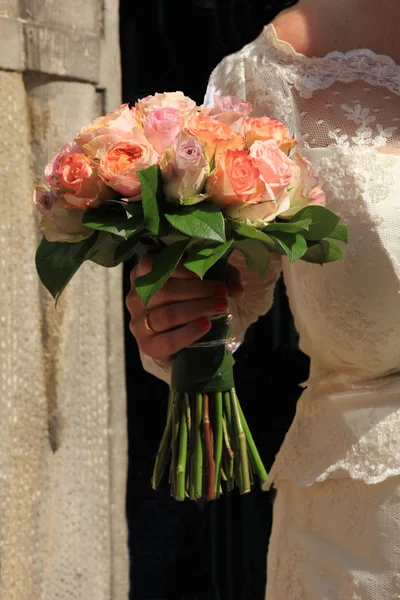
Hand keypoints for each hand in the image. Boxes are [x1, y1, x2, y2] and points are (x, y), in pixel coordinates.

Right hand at [126, 254, 243, 362]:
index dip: (181, 269)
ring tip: (221, 307)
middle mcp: (135, 295)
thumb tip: (237, 288)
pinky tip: (206, 325)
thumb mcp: (205, 279)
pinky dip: (188, 333)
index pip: (154, 264)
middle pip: (164, 291)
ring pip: (166, 315)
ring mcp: (137, 321)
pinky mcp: (145, 343)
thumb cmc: (189, 298)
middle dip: (198, 291)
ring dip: (197, 310)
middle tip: (223, 293)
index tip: (203, 273)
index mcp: (144, 272)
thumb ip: (222, 276)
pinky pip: (167, 340)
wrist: (176, 333)